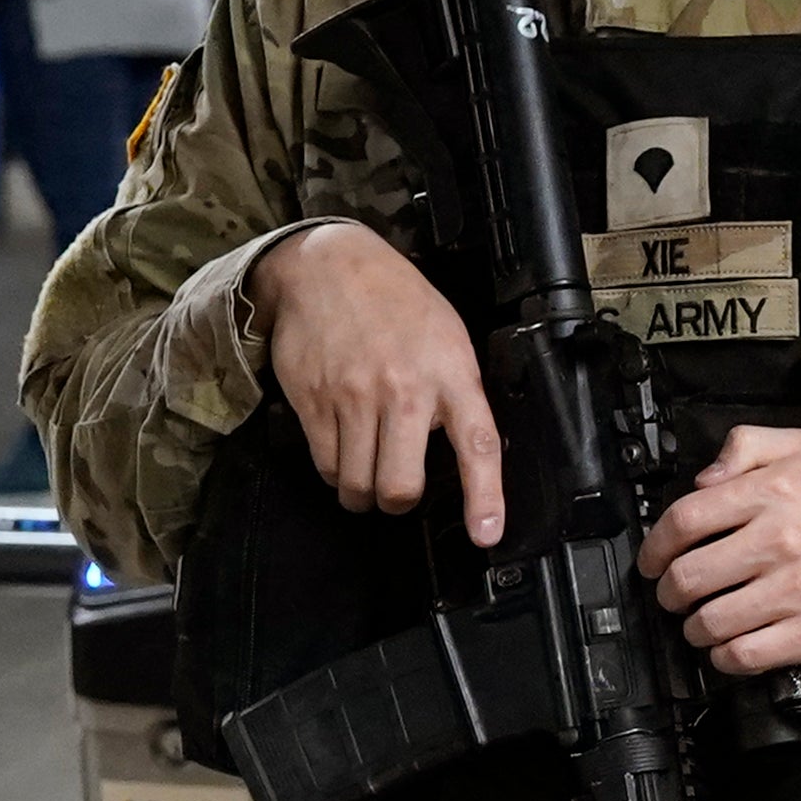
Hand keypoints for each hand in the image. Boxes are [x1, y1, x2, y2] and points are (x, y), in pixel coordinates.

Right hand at [250, 221, 499, 544]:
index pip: (476, 445)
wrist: (327, 265)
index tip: (486, 534)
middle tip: (398, 491)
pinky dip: (336, 471)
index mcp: (450, 372)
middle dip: (398, 502)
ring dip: (363, 493)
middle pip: (400, 486)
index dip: (484, 497)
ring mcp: (354, 397)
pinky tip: (343, 450)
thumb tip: (466, 448)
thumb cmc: (395, 301)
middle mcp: (403, 389)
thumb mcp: (447, 336)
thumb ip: (456, 392)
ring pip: (358, 484)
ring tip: (367, 475)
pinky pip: (326, 465)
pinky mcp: (314, 402)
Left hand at [638, 423, 800, 674]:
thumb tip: (703, 479)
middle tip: (673, 594)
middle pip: (688, 576)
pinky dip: (723, 656)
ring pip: (709, 621)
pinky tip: (727, 647)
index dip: (655, 546)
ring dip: (693, 627)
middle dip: (669, 591)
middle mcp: (780, 540)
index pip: (685, 521)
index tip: (652, 560)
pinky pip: (743, 655)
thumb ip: (748, 446)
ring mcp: (795, 591)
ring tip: (699, 622)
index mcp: (773, 492)